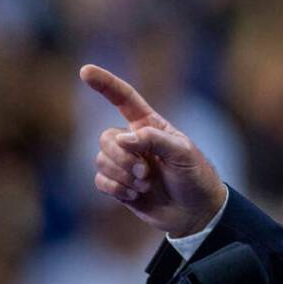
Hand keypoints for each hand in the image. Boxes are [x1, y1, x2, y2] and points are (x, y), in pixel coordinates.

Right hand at [80, 64, 226, 236]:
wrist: (197, 213)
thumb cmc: (196, 177)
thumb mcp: (183, 154)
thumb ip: (154, 140)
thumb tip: (123, 139)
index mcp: (151, 125)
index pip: (124, 99)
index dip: (106, 84)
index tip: (85, 70)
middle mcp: (134, 141)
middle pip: (106, 138)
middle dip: (122, 157)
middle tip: (146, 173)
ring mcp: (125, 164)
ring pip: (101, 160)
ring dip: (122, 176)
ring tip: (146, 185)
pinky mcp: (119, 185)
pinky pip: (100, 181)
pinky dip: (116, 189)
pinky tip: (136, 195)